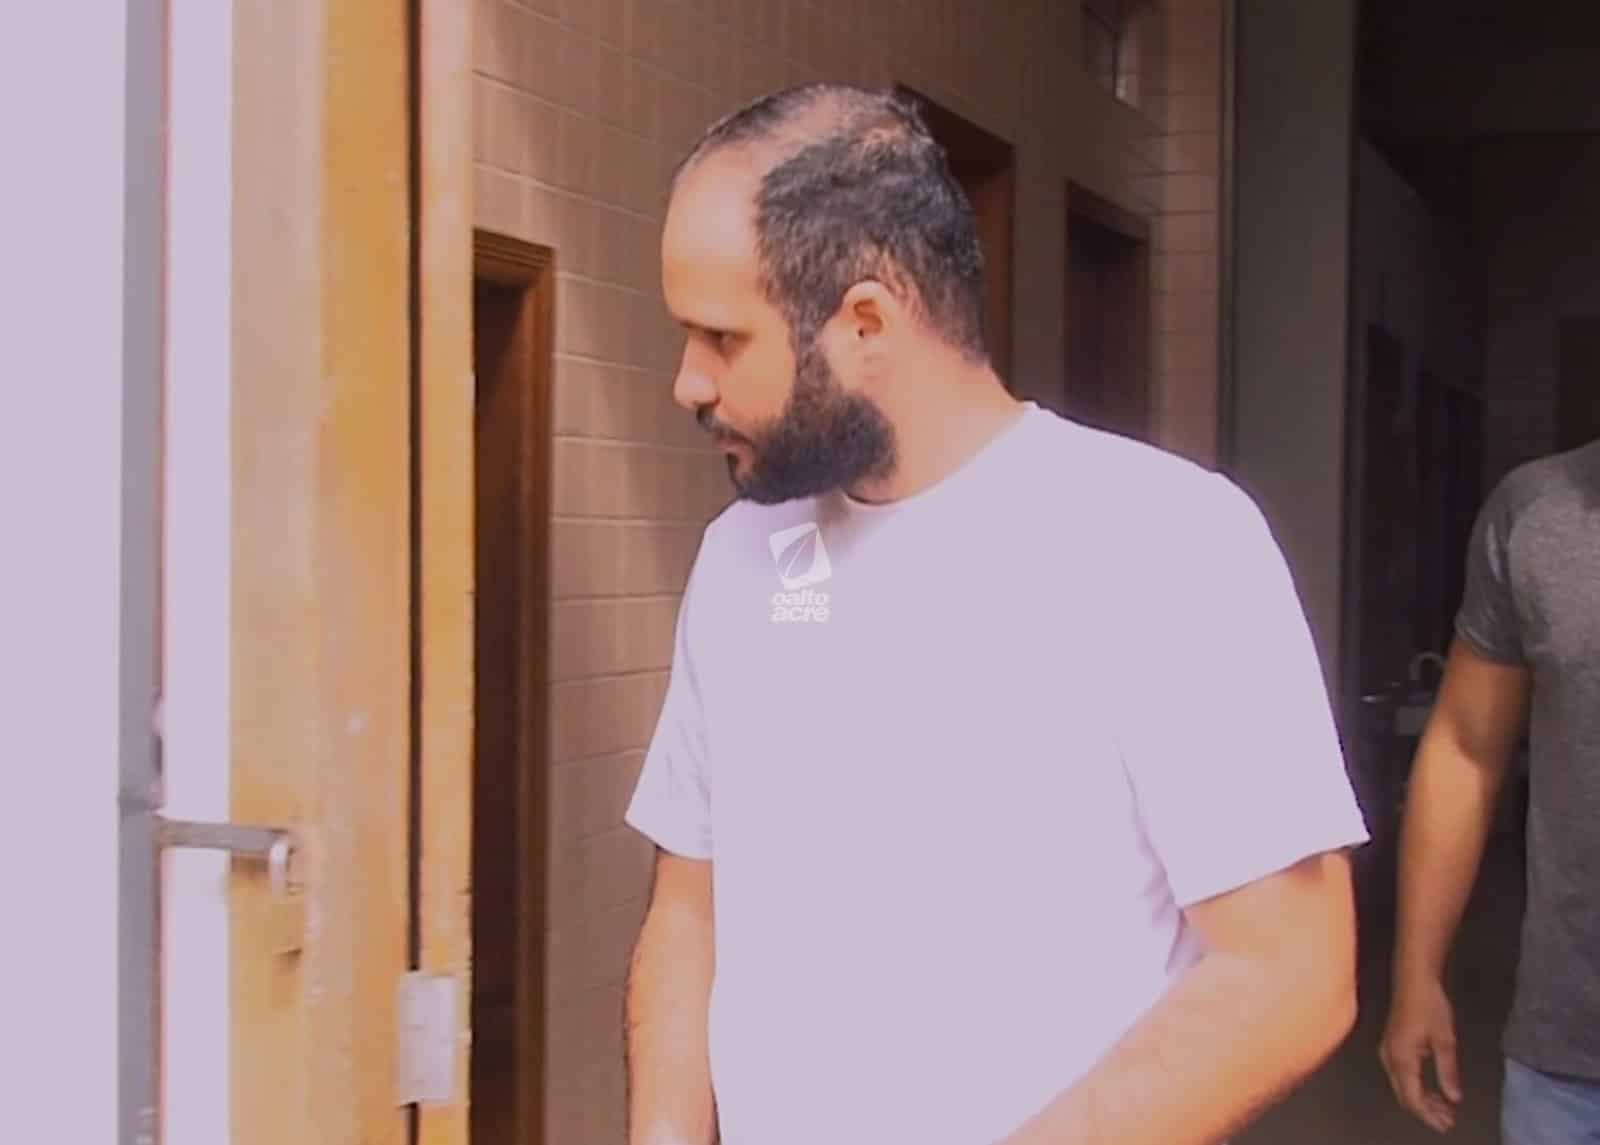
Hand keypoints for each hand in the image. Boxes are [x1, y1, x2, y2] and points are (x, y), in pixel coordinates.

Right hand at [1379, 976, 1461, 1132]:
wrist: (1413, 979)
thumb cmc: (1430, 1006)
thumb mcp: (1445, 1040)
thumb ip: (1448, 1071)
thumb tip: (1453, 1097)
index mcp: (1401, 1059)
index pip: (1412, 1097)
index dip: (1429, 1115)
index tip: (1447, 1124)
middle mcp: (1389, 1058)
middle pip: (1404, 1095)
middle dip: (1425, 1110)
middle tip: (1449, 1120)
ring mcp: (1388, 1051)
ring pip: (1402, 1086)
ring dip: (1422, 1099)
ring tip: (1445, 1108)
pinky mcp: (1392, 1046)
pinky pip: (1401, 1075)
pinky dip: (1417, 1086)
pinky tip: (1433, 1089)